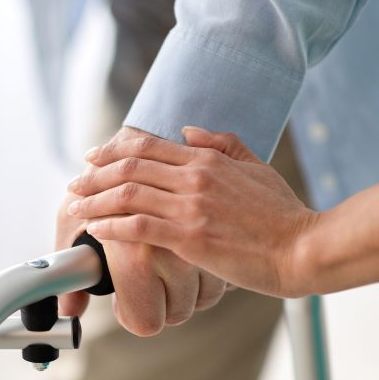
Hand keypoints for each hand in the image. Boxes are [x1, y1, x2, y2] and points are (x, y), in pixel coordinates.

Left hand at [68, 126, 320, 297]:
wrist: (304, 248)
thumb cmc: (283, 214)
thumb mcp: (256, 167)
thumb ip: (222, 145)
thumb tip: (188, 131)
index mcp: (207, 159)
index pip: (147, 146)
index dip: (112, 150)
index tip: (92, 157)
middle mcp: (195, 177)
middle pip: (129, 167)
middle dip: (94, 174)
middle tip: (74, 183)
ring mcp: (191, 207)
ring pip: (127, 194)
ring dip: (95, 199)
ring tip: (76, 207)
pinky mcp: (190, 237)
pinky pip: (137, 227)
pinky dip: (110, 225)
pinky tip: (96, 229)